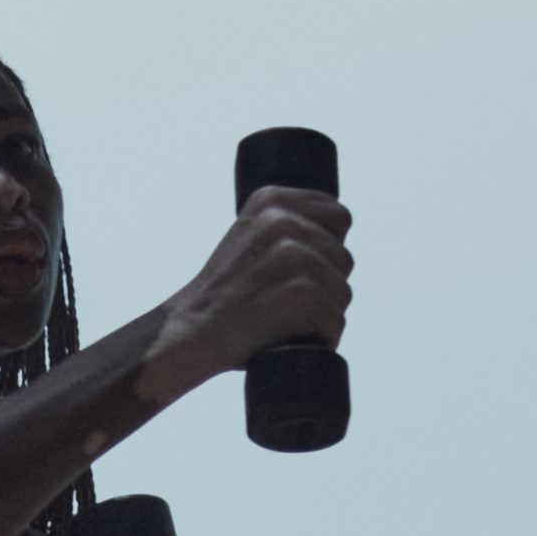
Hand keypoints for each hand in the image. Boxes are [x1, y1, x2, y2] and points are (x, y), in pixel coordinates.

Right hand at [174, 181, 352, 383]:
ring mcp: (294, 255)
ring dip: (321, 312)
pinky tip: (288, 334)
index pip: (338, 216)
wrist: (193, 329)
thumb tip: (336, 235)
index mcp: (272, 199)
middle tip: (281, 296)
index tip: (295, 267)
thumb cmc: (227, 292)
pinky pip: (335, 320)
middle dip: (323, 282)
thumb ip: (289, 224)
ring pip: (342, 291)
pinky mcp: (303, 290)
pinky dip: (319, 336)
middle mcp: (284, 220)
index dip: (326, 247)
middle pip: (343, 257)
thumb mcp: (251, 235)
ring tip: (281, 315)